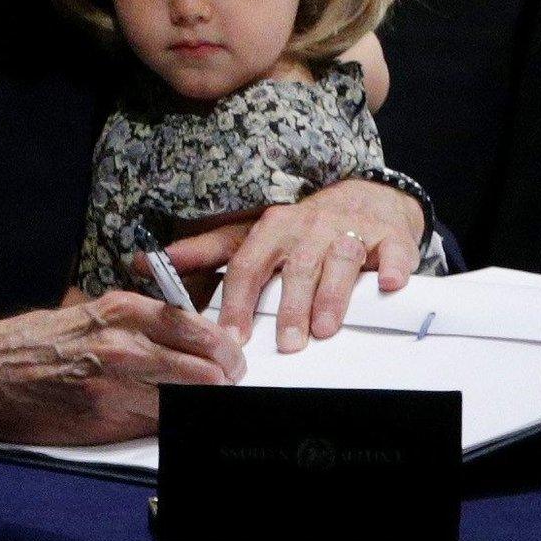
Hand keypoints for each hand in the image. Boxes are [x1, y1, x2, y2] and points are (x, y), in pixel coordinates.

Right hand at [0, 291, 245, 444]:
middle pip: (203, 366)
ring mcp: (115, 383)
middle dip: (223, 378)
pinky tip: (170, 415)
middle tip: (227, 382)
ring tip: (202, 399)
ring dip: (200, 401)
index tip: (230, 356)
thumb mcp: (92, 313)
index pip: (196, 326)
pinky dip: (170, 420)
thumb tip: (188, 342)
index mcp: (123, 309)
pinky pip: (156, 422)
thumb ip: (139, 325)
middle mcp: (124, 343)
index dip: (223, 346)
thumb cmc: (41, 342)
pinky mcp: (105, 417)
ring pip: (186, 397)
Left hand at [163, 179, 426, 353]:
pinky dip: (392, 266)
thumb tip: (147, 262)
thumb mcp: (255, 234)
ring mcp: (351, 230)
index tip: (231, 335)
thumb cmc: (305, 225)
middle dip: (290, 305)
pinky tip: (389, 284)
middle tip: (286, 343)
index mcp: (274, 228)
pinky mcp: (389, 237)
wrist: (367, 197)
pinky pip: (392, 251)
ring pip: (340, 260)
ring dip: (333, 295)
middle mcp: (310, 227)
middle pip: (297, 267)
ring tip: (325, 328)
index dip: (239, 299)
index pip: (249, 262)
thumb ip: (208, 251)